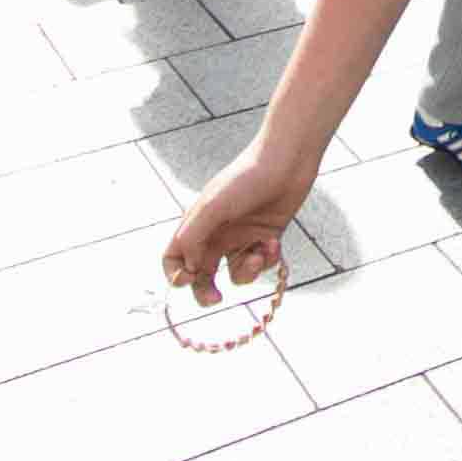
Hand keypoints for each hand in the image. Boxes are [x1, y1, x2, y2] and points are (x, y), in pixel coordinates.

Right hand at [161, 143, 315, 304]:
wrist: (286, 161)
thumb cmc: (246, 179)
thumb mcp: (213, 207)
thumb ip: (194, 238)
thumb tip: (188, 268)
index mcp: (197, 225)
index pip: (175, 258)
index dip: (176, 274)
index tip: (188, 279)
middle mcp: (217, 234)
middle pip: (202, 275)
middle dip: (206, 291)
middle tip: (216, 299)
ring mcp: (242, 238)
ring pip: (236, 273)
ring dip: (247, 271)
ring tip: (258, 254)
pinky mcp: (266, 238)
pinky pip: (261, 263)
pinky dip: (268, 259)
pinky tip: (274, 243)